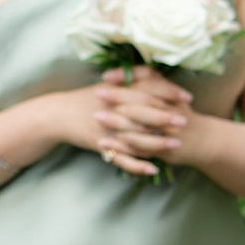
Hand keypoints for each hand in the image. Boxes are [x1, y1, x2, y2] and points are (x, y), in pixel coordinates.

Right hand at [41, 76, 187, 176]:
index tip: (186, 97)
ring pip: (135, 136)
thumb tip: (158, 75)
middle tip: (185, 121)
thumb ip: (132, 80)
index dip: (168, 91)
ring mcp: (106, 127)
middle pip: (143, 111)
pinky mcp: (100, 144)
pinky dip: (137, 165)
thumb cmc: (87, 98)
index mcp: (116, 90)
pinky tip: (153, 169)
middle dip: (166, 117)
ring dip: (157, 142)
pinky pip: (121, 158)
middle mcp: (112, 108)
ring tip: (175, 145)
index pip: (147, 88)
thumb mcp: (109, 85)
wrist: (58, 114)